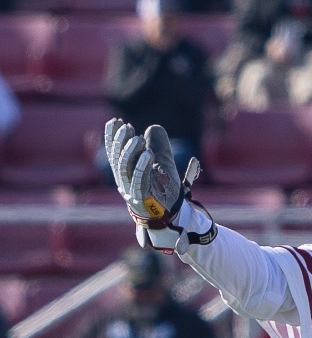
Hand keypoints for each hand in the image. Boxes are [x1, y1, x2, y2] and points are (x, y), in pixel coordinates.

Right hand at [104, 119, 212, 254]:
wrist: (173, 216)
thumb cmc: (166, 190)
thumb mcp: (165, 164)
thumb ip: (159, 147)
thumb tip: (153, 128)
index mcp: (126, 173)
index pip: (115, 152)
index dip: (113, 137)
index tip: (115, 121)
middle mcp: (124, 182)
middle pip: (117, 159)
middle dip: (120, 142)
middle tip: (127, 127)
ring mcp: (131, 191)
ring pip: (125, 169)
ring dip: (130, 152)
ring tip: (138, 138)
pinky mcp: (142, 198)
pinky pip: (139, 180)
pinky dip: (143, 166)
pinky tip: (148, 154)